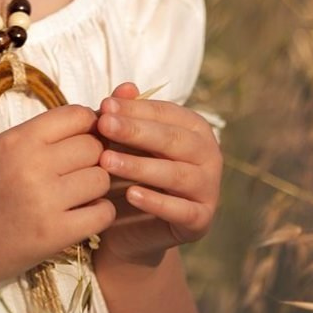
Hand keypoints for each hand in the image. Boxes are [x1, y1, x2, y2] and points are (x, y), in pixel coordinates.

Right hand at [0, 103, 113, 293]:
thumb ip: (33, 139)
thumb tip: (80, 126)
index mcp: (16, 140)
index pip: (76, 115)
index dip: (87, 125)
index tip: (83, 137)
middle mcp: (32, 165)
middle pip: (94, 146)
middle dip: (93, 157)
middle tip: (79, 171)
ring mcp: (45, 200)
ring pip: (101, 179)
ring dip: (96, 187)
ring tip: (79, 195)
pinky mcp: (54, 234)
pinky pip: (102, 213)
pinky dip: (99, 213)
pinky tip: (83, 215)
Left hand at [93, 82, 221, 264]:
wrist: (131, 225)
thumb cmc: (129, 172)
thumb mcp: (124, 141)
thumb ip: (126, 115)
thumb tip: (125, 87)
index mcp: (194, 129)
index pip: (165, 113)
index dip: (134, 109)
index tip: (103, 106)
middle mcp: (209, 155)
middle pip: (173, 140)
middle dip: (136, 131)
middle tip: (104, 125)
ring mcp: (208, 189)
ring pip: (176, 175)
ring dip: (141, 166)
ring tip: (107, 161)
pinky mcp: (201, 220)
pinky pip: (181, 210)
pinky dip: (157, 202)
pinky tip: (132, 194)